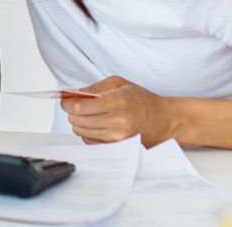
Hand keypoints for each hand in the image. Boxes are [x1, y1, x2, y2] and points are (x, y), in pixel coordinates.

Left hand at [60, 76, 180, 146]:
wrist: (164, 121)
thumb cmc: (143, 101)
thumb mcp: (119, 84)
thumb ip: (93, 88)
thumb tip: (70, 93)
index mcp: (118, 102)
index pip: (80, 106)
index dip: (68, 102)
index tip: (67, 99)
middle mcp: (118, 122)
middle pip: (76, 119)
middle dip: (73, 111)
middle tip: (80, 105)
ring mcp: (117, 138)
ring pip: (80, 131)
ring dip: (80, 122)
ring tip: (92, 114)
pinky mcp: (116, 148)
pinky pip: (88, 141)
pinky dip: (88, 132)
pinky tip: (99, 124)